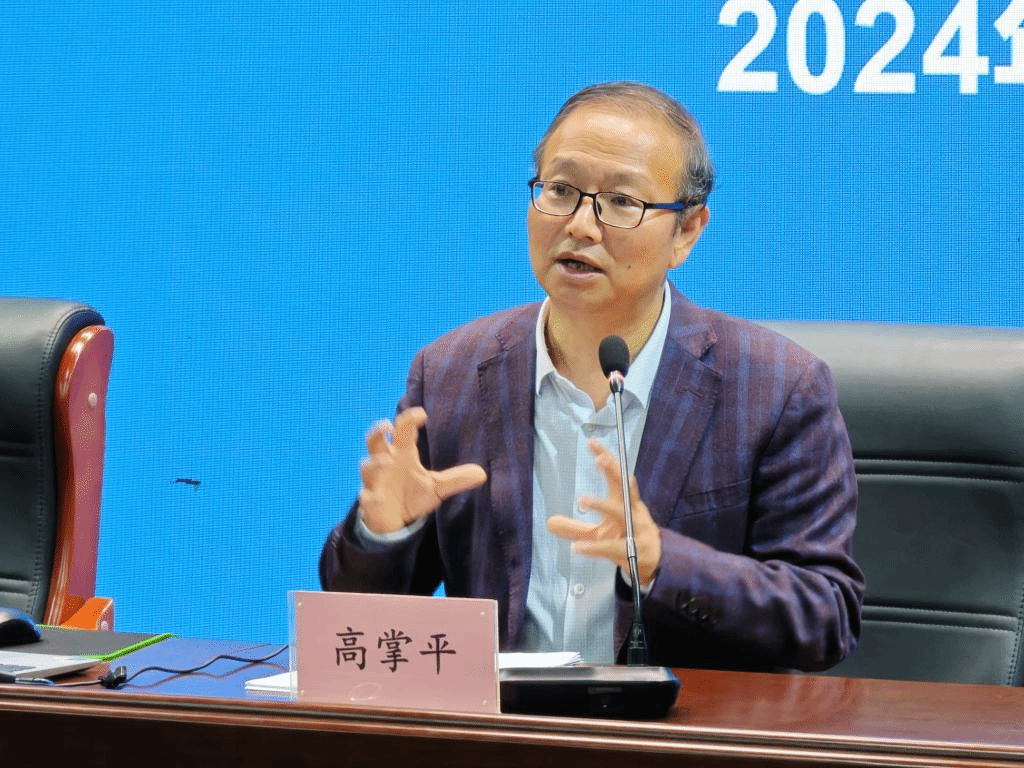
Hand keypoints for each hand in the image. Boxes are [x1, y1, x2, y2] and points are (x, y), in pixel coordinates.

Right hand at [358, 407, 486, 534]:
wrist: (396, 520)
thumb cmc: (413, 495)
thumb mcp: (437, 487)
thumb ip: (456, 479)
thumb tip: (483, 474)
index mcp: (402, 455)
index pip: (403, 431)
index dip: (410, 420)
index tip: (422, 414)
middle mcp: (385, 463)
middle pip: (375, 442)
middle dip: (377, 432)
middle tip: (387, 426)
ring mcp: (375, 481)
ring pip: (368, 468)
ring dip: (375, 464)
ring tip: (387, 462)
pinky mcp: (370, 501)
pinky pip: (368, 497)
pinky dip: (372, 497)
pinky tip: (379, 498)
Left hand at [546, 438, 661, 584]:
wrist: (652, 565)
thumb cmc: (624, 541)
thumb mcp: (598, 534)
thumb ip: (574, 528)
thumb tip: (549, 522)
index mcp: (624, 502)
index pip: (616, 475)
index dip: (605, 458)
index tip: (591, 443)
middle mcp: (632, 511)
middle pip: (625, 486)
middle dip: (614, 472)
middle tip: (599, 461)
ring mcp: (635, 530)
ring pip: (620, 513)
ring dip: (603, 504)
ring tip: (582, 500)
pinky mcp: (632, 550)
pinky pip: (611, 546)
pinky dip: (592, 547)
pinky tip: (576, 548)